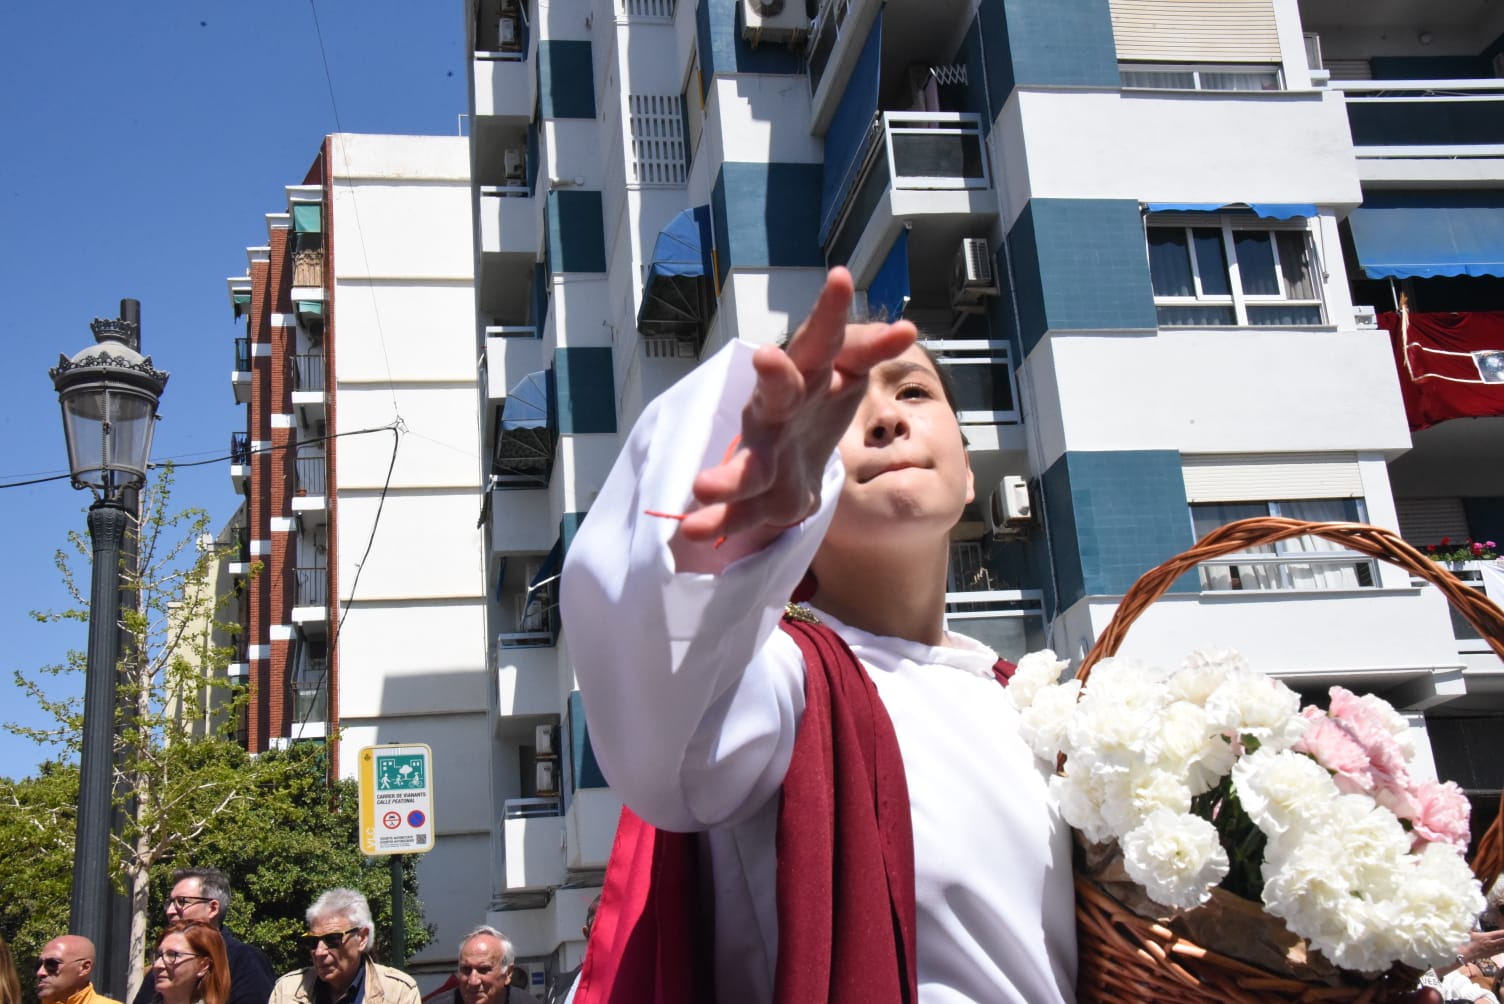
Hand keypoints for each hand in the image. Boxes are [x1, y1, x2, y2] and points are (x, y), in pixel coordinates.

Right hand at [674, 267, 915, 561]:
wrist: (797, 461)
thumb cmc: (817, 404)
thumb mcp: (845, 373)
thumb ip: (867, 351)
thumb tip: (904, 328)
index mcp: (805, 376)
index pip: (821, 338)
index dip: (830, 312)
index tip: (840, 279)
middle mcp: (777, 409)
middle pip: (776, 392)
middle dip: (774, 378)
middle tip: (766, 358)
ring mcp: (763, 452)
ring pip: (747, 465)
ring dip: (725, 477)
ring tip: (702, 488)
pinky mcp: (760, 495)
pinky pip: (739, 510)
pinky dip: (718, 519)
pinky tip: (692, 529)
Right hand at [1461, 928, 1503, 964]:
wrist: (1466, 953)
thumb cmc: (1468, 942)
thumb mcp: (1471, 934)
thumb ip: (1473, 929)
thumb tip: (1472, 925)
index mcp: (1487, 936)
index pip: (1498, 933)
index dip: (1503, 932)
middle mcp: (1491, 942)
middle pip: (1503, 940)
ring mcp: (1493, 949)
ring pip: (1503, 946)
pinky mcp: (1492, 954)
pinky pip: (1501, 951)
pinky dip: (1503, 949)